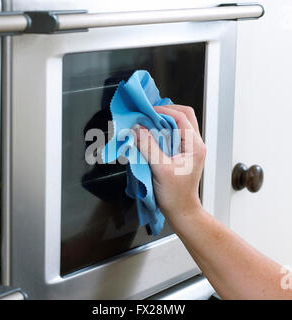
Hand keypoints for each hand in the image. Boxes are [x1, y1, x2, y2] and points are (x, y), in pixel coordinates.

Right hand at [133, 105, 205, 229]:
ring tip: (148, 123)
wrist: (181, 210)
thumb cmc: (175, 195)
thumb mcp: (160, 169)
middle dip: (165, 112)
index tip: (147, 112)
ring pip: (179, 124)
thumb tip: (138, 129)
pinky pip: (174, 135)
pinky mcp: (182, 153)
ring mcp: (190, 149)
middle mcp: (195, 144)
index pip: (181, 117)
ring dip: (163, 121)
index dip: (163, 111)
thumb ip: (148, 147)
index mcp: (195, 146)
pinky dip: (162, 131)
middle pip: (184, 116)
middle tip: (148, 114)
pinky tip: (151, 135)